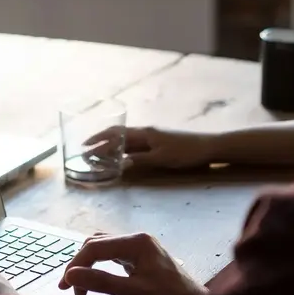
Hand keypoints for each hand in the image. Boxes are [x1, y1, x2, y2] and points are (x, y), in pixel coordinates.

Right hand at [58, 232, 204, 294]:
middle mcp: (137, 239)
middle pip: (97, 244)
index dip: (76, 265)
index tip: (66, 287)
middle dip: (80, 265)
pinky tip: (96, 280)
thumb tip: (70, 275)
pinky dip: (100, 267)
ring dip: (89, 265)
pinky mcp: (142, 259)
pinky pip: (113, 256)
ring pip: (104, 249)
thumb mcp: (132, 293)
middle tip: (69, 288)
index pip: (95, 247)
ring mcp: (140, 248)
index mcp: (135, 242)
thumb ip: (100, 282)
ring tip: (79, 286)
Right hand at [86, 126, 215, 169]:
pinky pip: (134, 143)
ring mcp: (151, 136)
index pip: (116, 135)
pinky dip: (122, 148)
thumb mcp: (161, 158)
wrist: (208, 146)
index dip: (99, 141)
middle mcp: (145, 132)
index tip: (85, 147)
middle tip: (86, 149)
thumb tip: (121, 162)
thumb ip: (140, 160)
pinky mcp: (157, 141)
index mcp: (144, 133)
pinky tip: (120, 155)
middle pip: (117, 134)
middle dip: (100, 140)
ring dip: (110, 144)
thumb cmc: (185, 152)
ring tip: (98, 153)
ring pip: (125, 139)